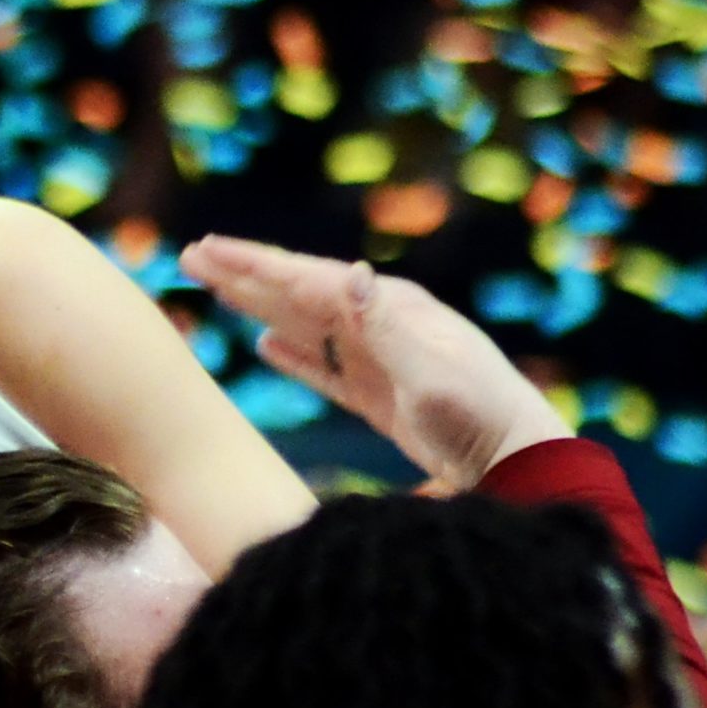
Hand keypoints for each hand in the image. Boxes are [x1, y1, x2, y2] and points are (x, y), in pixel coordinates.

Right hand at [177, 236, 571, 491]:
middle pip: (297, 293)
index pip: (305, 279)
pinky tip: (265, 344)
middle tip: (193, 257)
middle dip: (245, 275)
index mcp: (387, 307)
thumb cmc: (476, 412)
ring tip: (216, 289)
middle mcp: (380, 323)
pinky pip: (323, 366)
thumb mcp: (429, 367)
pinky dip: (293, 353)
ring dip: (259, 306)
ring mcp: (379, 358)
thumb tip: (347, 273)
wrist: (514, 458)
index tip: (208, 249)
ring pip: (304, 324)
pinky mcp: (378, 395)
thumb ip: (384, 325)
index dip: (253, 264)